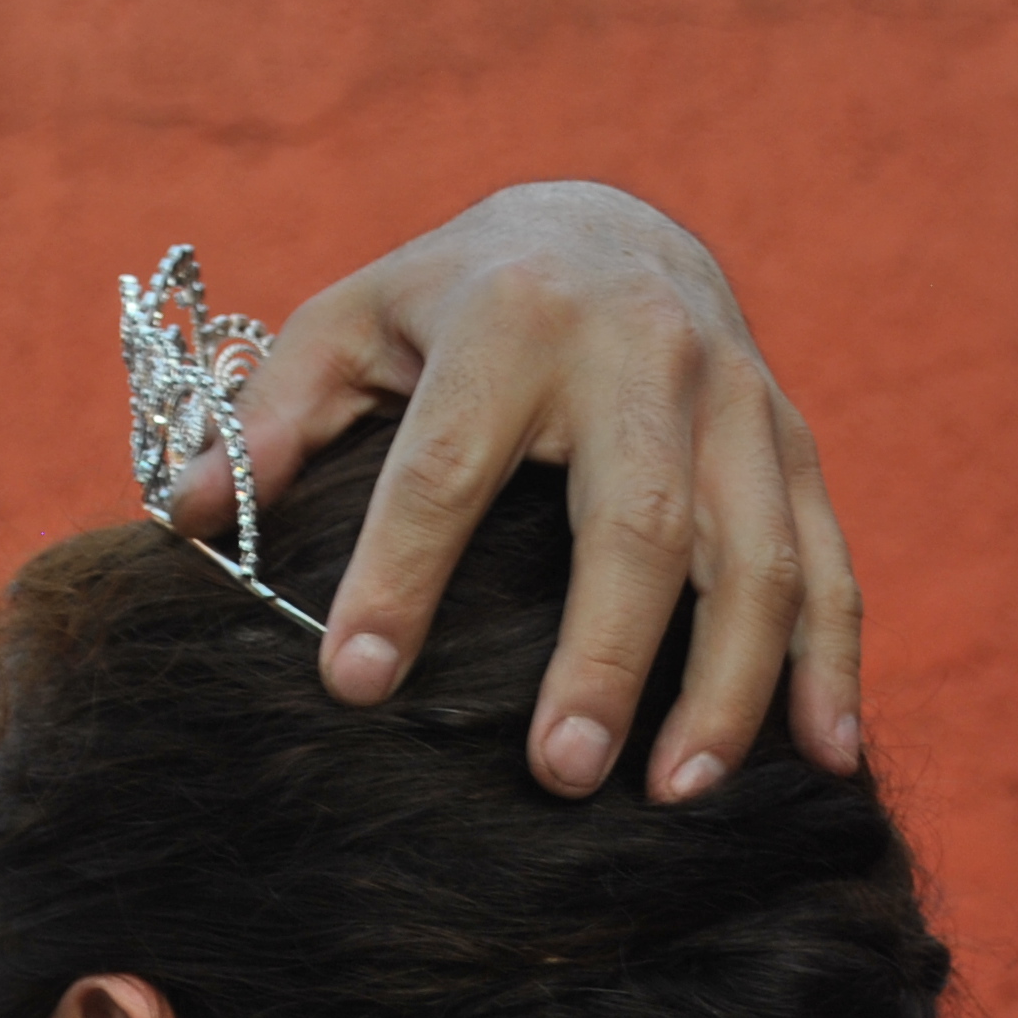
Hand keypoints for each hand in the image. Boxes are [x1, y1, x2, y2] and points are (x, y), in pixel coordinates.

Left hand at [191, 182, 859, 803]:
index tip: (355, 684)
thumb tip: (183, 515)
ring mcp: (739, 402)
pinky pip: (833, 562)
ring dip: (728, 684)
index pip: (448, 464)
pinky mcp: (795, 445)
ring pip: (758, 555)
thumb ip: (275, 414)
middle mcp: (644, 352)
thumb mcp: (354, 322)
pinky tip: (825, 759)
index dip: (399, 575)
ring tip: (674, 794)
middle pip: (638, 520)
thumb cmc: (457, 300)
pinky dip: (833, 666)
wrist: (612, 222)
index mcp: (512, 317)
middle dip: (604, 655)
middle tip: (558, 775)